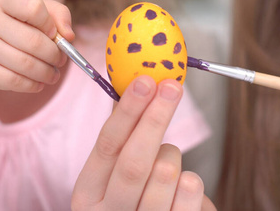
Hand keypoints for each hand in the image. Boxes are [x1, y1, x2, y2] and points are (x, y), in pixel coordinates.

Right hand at [0, 0, 73, 93]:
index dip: (49, 22)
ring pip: (27, 64)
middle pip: (35, 41)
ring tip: (53, 75)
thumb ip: (58, 15)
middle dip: (55, 55)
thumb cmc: (11, 32)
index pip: (33, 6)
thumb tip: (69, 36)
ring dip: (47, 73)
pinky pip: (15, 81)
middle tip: (60, 61)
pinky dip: (33, 85)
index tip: (53, 34)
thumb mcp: (33, 16)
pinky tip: (38, 83)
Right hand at [72, 76, 216, 210]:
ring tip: (168, 162)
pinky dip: (192, 180)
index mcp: (88, 194)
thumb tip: (141, 88)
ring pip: (166, 172)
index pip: (106, 146)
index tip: (145, 82)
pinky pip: (192, 191)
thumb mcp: (112, 177)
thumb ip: (123, 142)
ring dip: (173, 155)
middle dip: (155, 118)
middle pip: (135, 162)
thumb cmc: (130, 201)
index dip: (127, 111)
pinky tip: (182, 187)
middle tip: (171, 88)